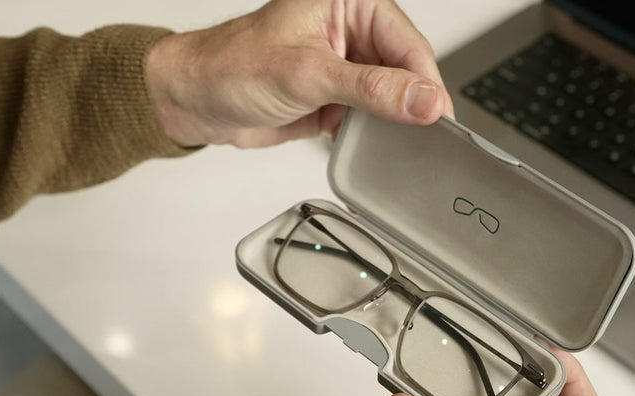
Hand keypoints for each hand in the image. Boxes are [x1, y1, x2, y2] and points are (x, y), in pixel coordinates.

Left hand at [145, 0, 451, 147]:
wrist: (196, 102)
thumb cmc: (232, 66)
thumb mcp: (308, 74)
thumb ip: (371, 89)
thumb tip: (422, 100)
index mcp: (349, 2)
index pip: (408, 42)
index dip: (426, 82)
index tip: (438, 117)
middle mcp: (350, 31)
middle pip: (404, 71)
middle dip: (410, 104)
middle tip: (421, 136)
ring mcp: (343, 67)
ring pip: (389, 98)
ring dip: (390, 122)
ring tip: (392, 141)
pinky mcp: (334, 98)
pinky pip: (368, 118)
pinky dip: (370, 134)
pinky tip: (367, 144)